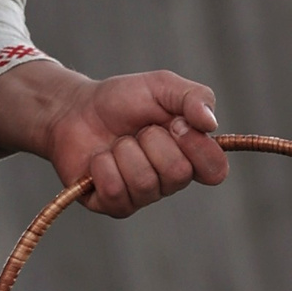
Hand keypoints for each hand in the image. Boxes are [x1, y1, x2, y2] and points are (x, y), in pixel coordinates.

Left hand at [0, 60, 227, 216]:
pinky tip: (99, 158)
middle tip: (138, 130)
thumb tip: (211, 122)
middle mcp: (170, 180)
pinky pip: (114, 190)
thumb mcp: (162, 86)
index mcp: (190, 155)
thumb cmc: (123, 100)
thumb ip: (194, 96)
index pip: (215, 170)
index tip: (176, 124)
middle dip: (152, 141)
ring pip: (144, 182)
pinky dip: (102, 165)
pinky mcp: (113, 204)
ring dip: (124, 151)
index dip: (198, 148)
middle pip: (177, 174)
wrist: (76, 109)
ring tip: (117, 142)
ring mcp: (142, 196)